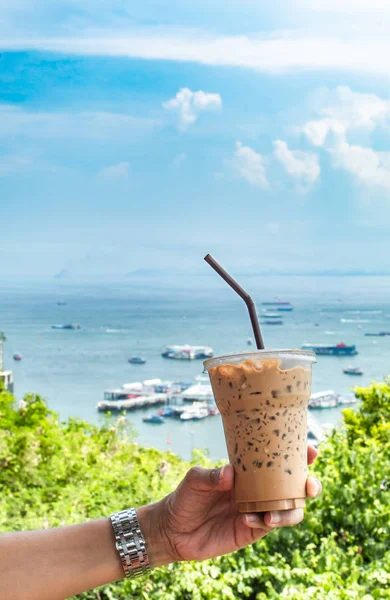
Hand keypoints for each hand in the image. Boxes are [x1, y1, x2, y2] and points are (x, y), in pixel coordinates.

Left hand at [137, 446, 321, 566]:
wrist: (173, 530)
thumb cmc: (185, 497)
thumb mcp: (195, 480)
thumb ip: (212, 476)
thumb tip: (231, 473)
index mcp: (248, 472)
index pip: (277, 461)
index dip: (298, 455)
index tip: (311, 450)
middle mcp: (258, 490)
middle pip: (294, 486)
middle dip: (309, 484)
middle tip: (308, 484)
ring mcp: (258, 510)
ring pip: (290, 509)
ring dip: (291, 509)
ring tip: (274, 512)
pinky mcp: (251, 531)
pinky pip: (269, 525)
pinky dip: (267, 521)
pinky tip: (253, 519)